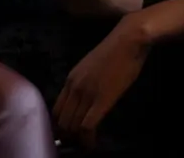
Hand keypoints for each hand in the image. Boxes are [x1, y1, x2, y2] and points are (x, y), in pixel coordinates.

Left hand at [54, 17, 149, 148]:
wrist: (127, 41)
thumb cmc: (114, 51)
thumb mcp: (90, 67)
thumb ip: (83, 83)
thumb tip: (83, 100)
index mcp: (70, 79)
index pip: (56, 109)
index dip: (60, 124)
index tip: (68, 132)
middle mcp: (74, 87)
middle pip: (62, 120)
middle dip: (68, 135)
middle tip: (78, 141)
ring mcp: (87, 93)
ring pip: (73, 125)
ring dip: (78, 138)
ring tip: (86, 143)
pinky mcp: (102, 100)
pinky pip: (88, 125)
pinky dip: (88, 138)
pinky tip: (93, 142)